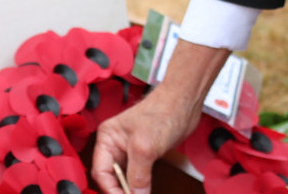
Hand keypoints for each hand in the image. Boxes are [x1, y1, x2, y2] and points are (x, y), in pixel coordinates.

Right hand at [91, 40, 230, 193]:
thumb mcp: (145, 147)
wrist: (186, 102)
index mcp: (107, 138)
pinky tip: (146, 192)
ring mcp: (131, 149)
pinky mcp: (146, 154)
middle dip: (121, 191)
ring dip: (132, 190)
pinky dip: (142, 186)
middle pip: (112, 177)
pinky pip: (139, 176)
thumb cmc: (164, 111)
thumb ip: (138, 175)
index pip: (101, 172)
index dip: (111, 189)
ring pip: (126, 178)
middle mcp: (116, 144)